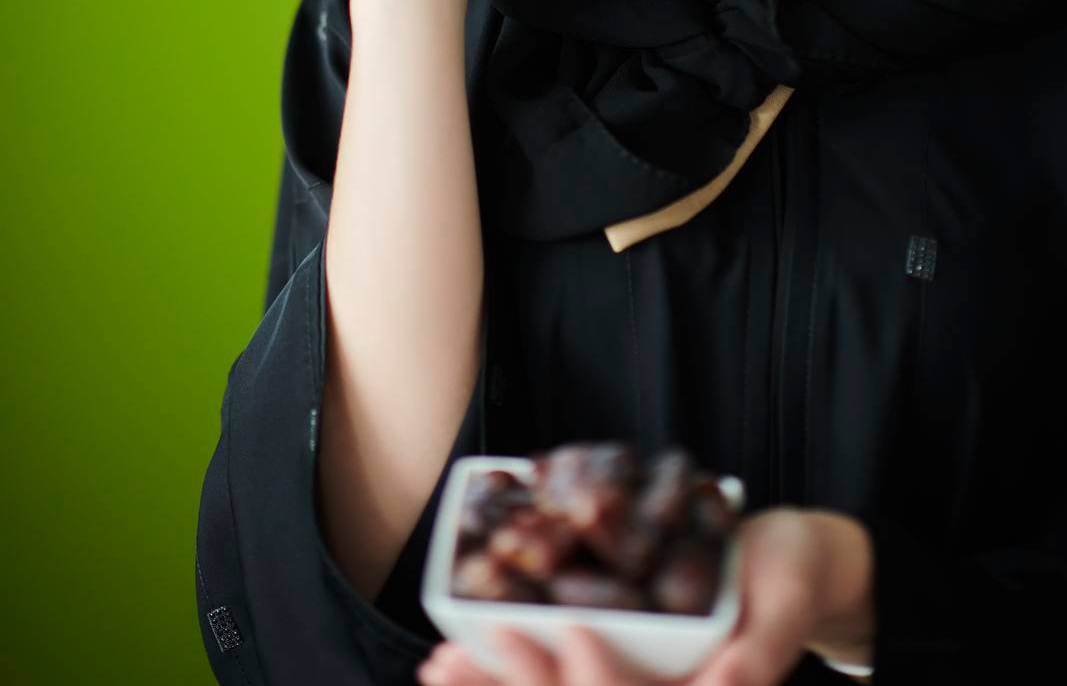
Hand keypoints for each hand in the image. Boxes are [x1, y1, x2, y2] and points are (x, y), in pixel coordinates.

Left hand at [416, 508, 874, 685]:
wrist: (793, 562)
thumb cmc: (793, 575)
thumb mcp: (784, 604)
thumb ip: (755, 655)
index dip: (596, 682)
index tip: (571, 632)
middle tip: (449, 667)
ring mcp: (631, 678)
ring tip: (437, 669)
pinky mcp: (616, 656)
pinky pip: (554, 668)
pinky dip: (504, 663)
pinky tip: (458, 647)